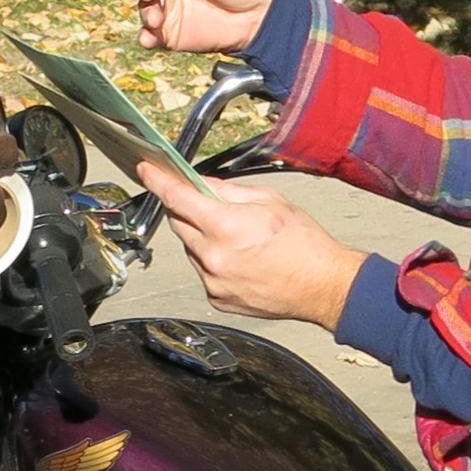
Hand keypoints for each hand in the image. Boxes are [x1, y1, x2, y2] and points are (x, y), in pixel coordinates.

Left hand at [134, 161, 365, 327]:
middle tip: (211, 206)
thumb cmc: (305, 244)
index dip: (158, 181)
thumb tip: (203, 184)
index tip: (147, 171)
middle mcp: (212, 256)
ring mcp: (213, 281)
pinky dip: (213, 261)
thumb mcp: (269, 200)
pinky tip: (240, 259)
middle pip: (180, 224)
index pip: (177, 198)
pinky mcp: (218, 298)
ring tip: (238, 238)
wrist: (323, 286)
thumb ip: (229, 191)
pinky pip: (204, 272)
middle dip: (189, 211)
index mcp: (224, 226)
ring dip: (203, 238)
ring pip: (191, 249)